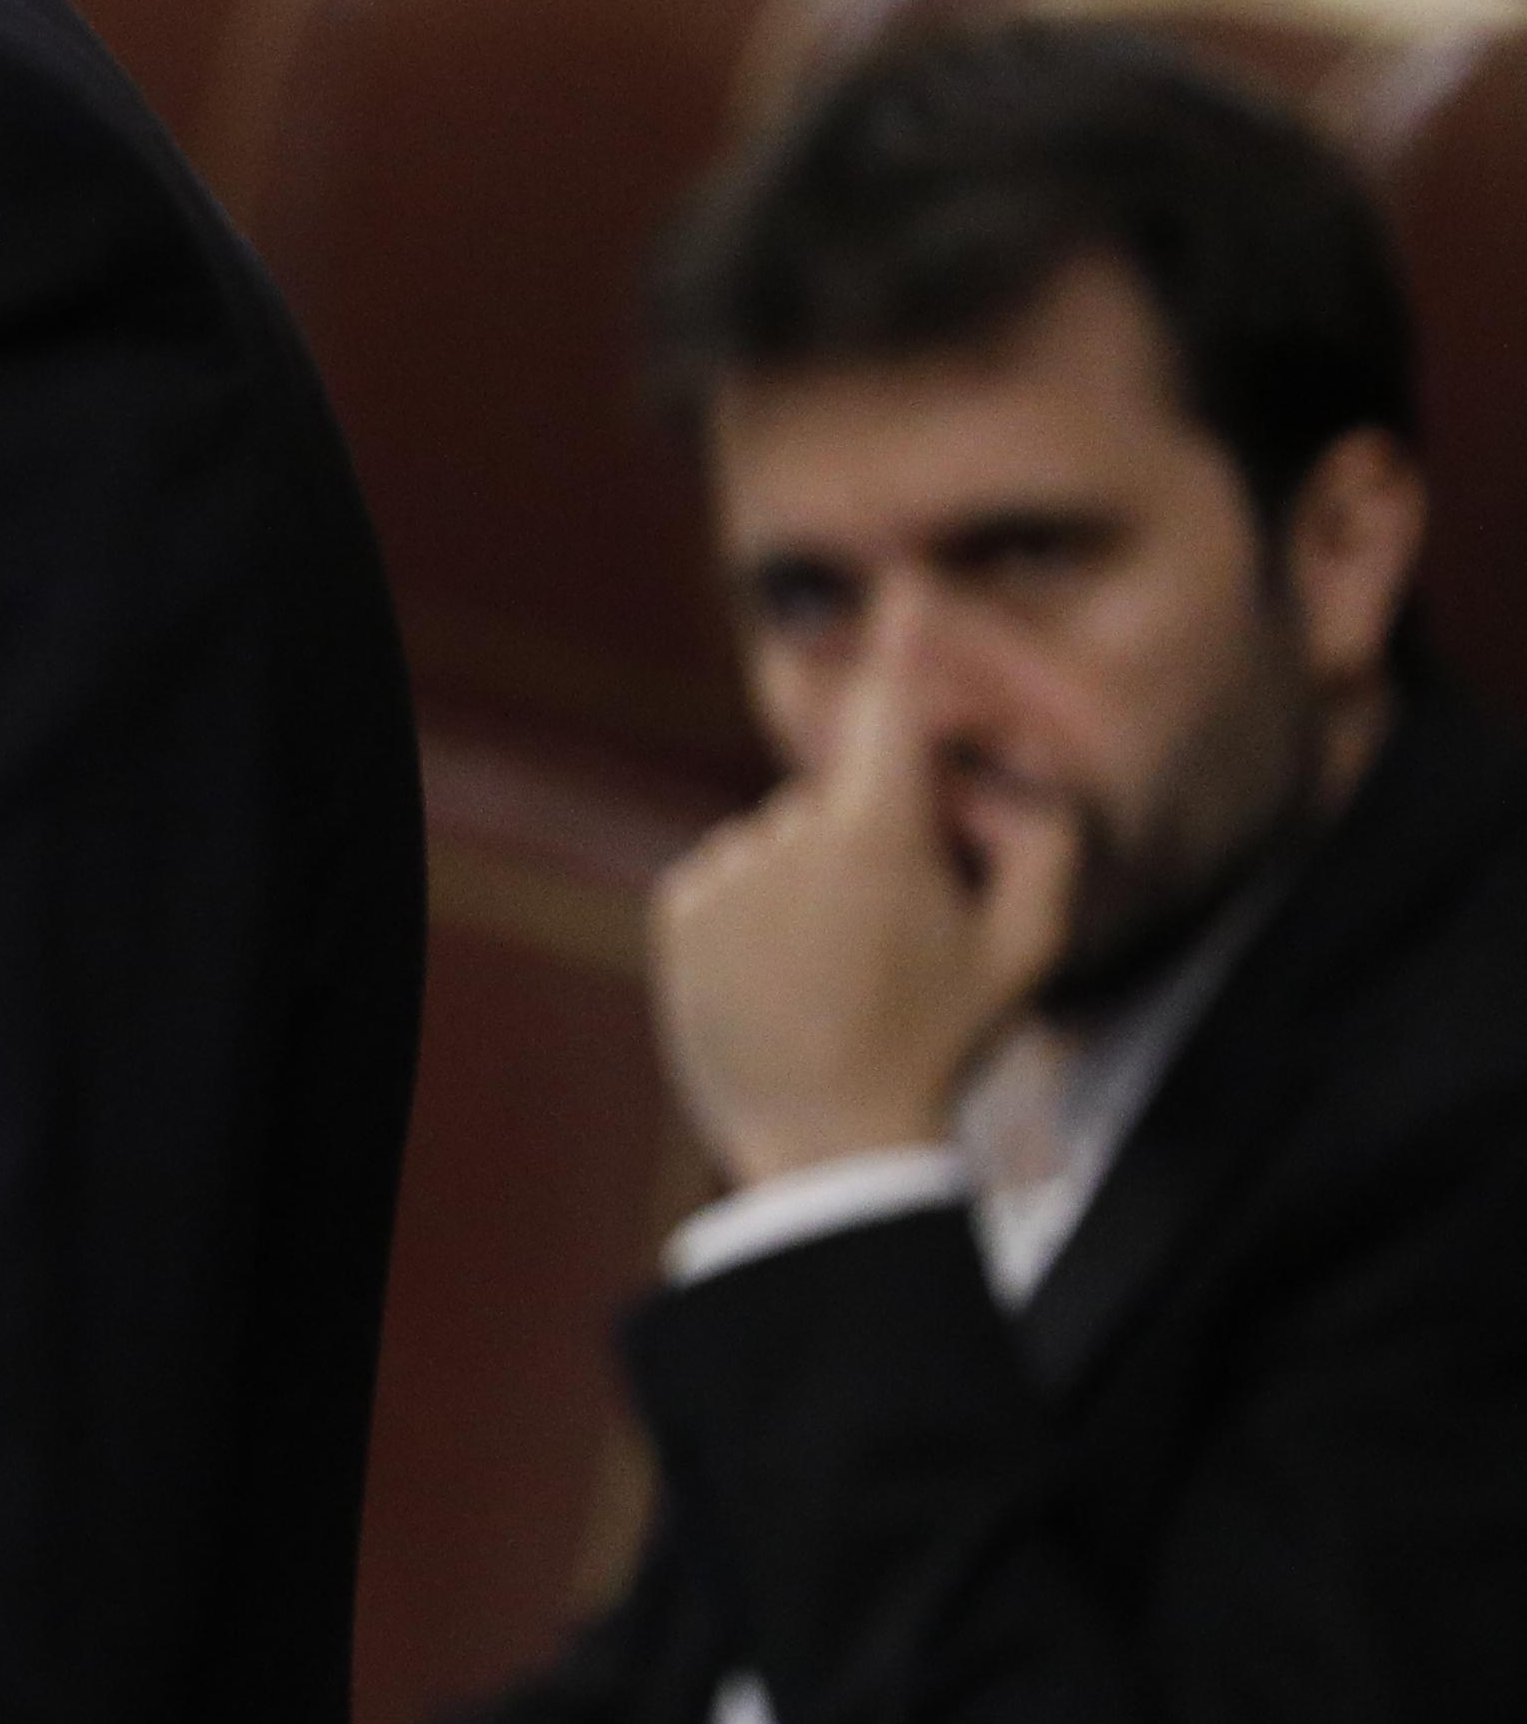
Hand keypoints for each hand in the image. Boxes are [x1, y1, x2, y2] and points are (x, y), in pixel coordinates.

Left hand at [653, 630, 1076, 1187]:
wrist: (827, 1145)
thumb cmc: (942, 1047)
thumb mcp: (1028, 952)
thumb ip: (1048, 845)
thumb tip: (1031, 778)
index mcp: (877, 840)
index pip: (893, 709)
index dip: (904, 639)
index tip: (902, 578)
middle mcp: (786, 839)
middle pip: (844, 795)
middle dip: (875, 830)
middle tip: (903, 928)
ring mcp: (722, 873)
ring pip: (782, 838)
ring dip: (812, 876)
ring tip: (839, 967)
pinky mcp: (674, 910)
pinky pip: (729, 874)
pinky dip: (756, 904)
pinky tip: (786, 970)